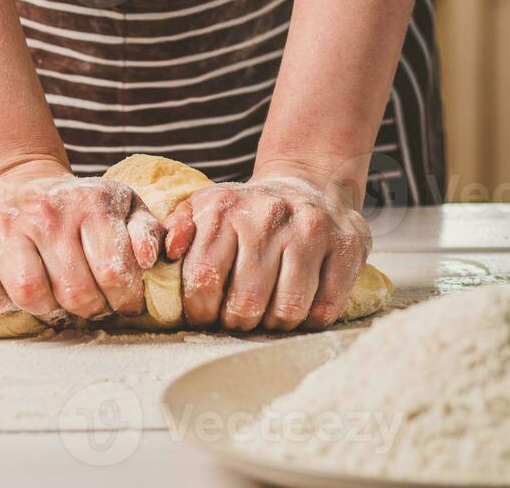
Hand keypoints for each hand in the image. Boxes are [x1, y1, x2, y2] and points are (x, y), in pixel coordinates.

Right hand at [0, 159, 164, 322]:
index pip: (115, 274)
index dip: (124, 300)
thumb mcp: (124, 207)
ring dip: (45, 309)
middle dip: (88, 309)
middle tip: (88, 304)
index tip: (121, 301)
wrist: (18, 181)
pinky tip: (12, 293)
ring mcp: (4, 223)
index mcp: (90, 202)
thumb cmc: (78, 207)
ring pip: (28, 293)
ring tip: (53, 299)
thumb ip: (147, 232)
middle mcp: (46, 211)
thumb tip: (147, 259)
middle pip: (74, 293)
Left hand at [162, 167, 370, 331]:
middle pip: (245, 303)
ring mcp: (311, 230)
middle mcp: (269, 216)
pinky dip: (310, 320)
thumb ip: (175, 229)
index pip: (203, 280)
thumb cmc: (246, 211)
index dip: (201, 311)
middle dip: (237, 323)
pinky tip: (300, 308)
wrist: (307, 184)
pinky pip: (326, 307)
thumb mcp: (204, 208)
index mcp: (225, 209)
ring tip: (267, 315)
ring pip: (288, 310)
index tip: (206, 316)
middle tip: (238, 319)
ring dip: (274, 325)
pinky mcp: (348, 245)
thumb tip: (161, 254)